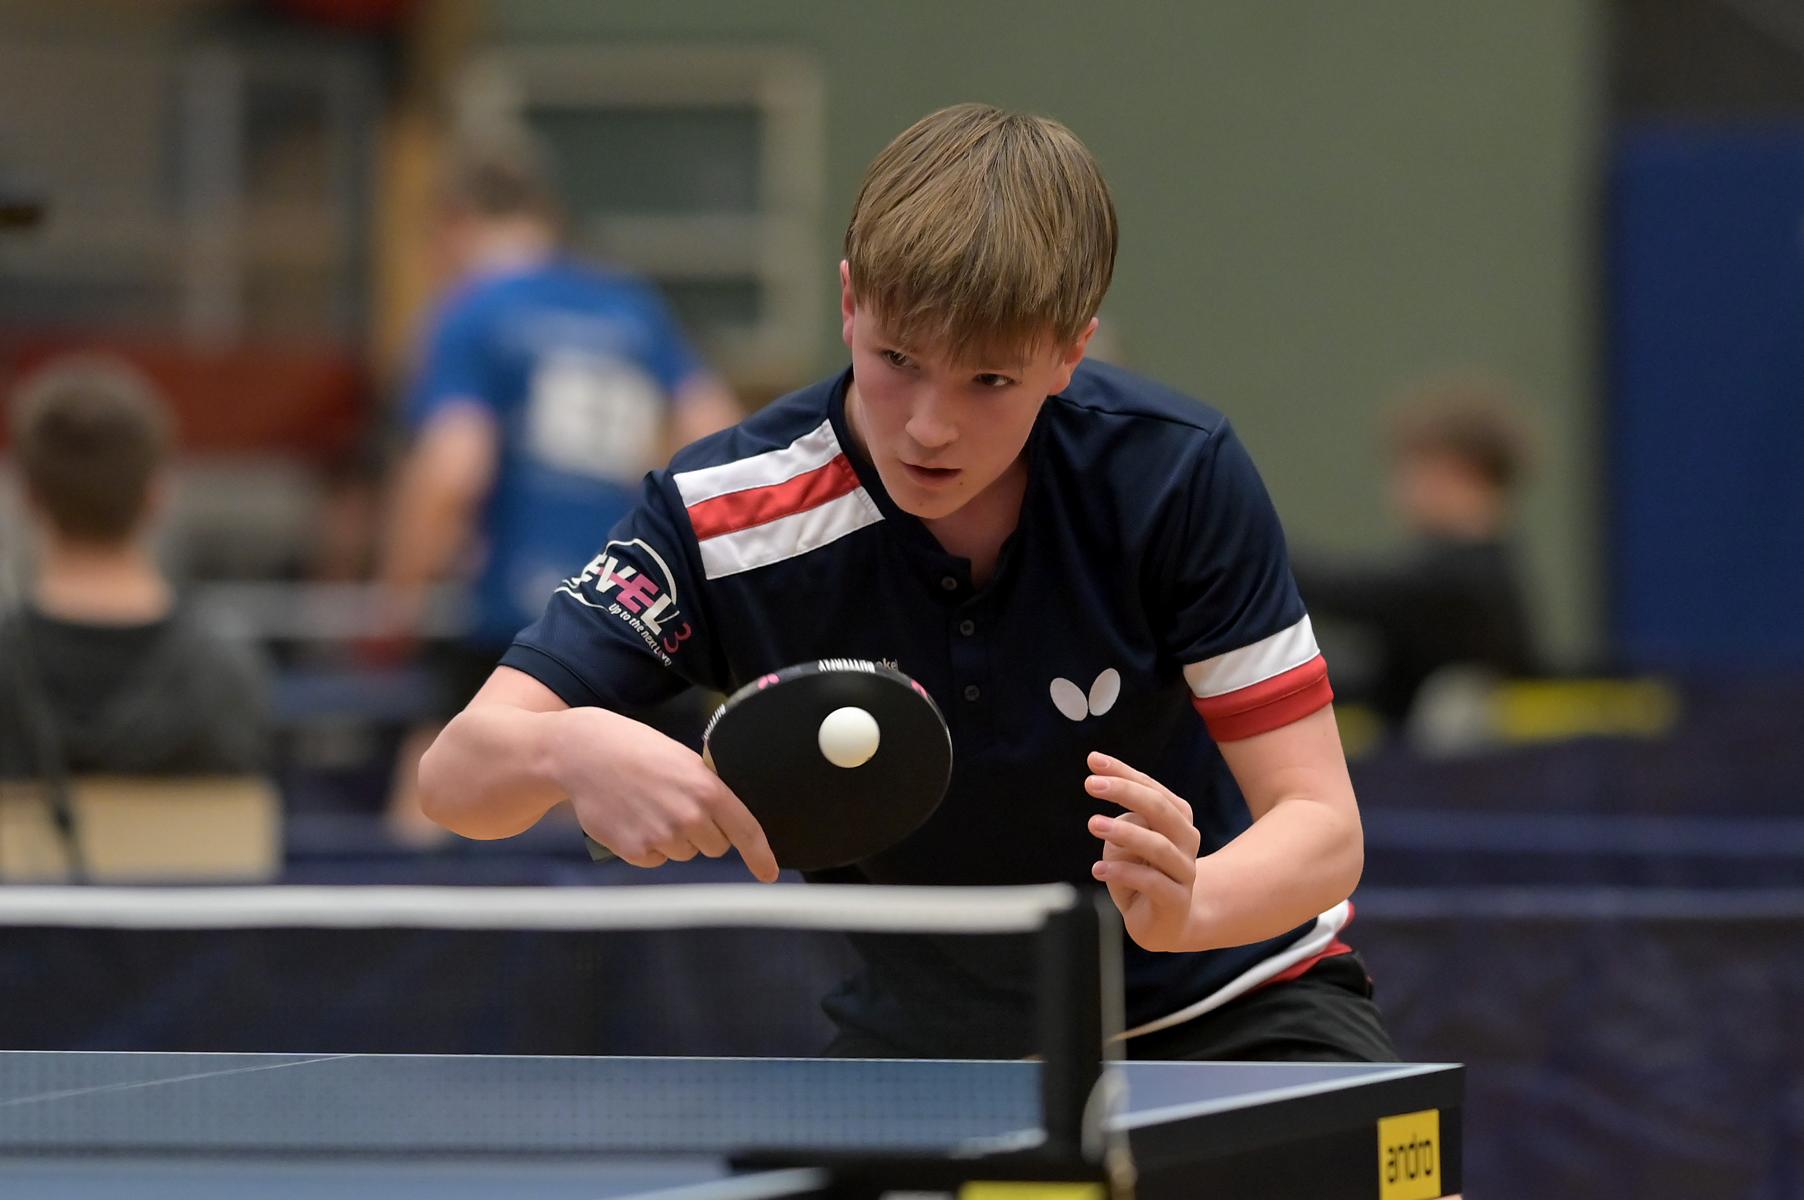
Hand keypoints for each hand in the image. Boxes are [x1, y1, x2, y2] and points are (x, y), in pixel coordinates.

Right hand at [548, 708, 778, 881]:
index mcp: (708, 790)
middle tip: (676, 804)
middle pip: (715, 847)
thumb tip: (730, 819)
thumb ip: (709, 789)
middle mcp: (689, 817)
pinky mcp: (635, 851)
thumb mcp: (684, 760)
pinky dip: (647, 845)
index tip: (769, 874)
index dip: (761, 857)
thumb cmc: (638, 751)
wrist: (584, 754)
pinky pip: (655, 859)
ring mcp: (661, 837)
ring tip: (649, 805)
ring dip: (673, 838)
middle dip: (704, 832)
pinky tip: (632, 818)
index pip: (747, 831)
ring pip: (684, 853)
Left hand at [1085, 751, 1201, 951]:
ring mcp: (1185, 870)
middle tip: (1091, 784)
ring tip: (1093, 823)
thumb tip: (1111, 821)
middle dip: (1125, 791)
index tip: (1092, 760)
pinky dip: (1123, 872)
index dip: (1123, 772)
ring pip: (1157, 845)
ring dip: (1123, 832)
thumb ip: (1125, 824)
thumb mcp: (1127, 843)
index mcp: (1177, 817)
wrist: (1165, 922)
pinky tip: (1098, 868)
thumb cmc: (1141, 872)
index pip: (1150, 788)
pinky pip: (1151, 881)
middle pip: (1160, 808)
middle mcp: (1186, 839)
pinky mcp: (1176, 900)